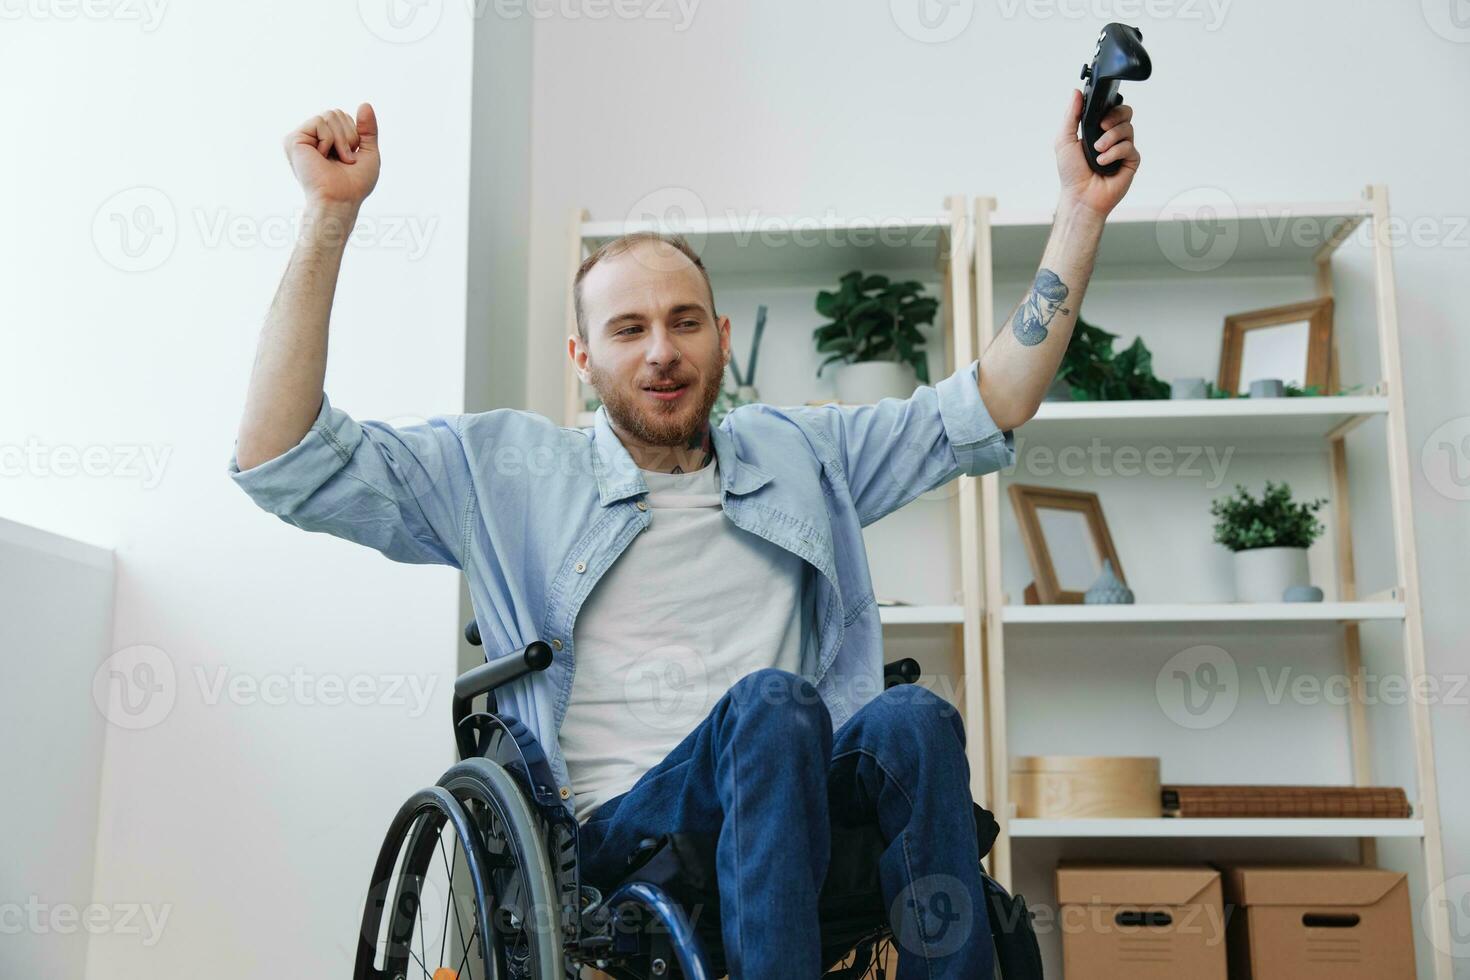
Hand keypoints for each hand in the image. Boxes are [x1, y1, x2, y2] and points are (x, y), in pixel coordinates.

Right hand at [283, 103, 380, 209]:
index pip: (343, 117)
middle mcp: (311, 138)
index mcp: (325, 140)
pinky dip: (329, 140)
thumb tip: (365, 104)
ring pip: (329, 115)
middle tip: (344, 159)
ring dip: (341, 140)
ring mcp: (301, 138)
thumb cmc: (354, 184)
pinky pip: (319, 121)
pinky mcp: (293, 140)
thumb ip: (367, 129)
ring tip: (336, 160)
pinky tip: (322, 157)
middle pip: (336, 112)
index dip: (354, 135)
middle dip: (348, 135)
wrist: (341, 199)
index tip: (351, 158)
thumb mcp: (368, 152)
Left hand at [1054, 89, 1138, 217]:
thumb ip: (1071, 115)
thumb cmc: (1071, 173)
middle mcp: (1112, 137)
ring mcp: (1122, 149)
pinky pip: (1130, 147)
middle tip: (1102, 126)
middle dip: (1114, 115)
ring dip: (1110, 138)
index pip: (1111, 108)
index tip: (1099, 112)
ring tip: (1097, 150)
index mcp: (1097, 129)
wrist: (1080, 196)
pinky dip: (1115, 153)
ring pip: (1128, 129)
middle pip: (1125, 112)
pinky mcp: (1131, 161)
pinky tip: (1103, 162)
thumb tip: (1076, 93)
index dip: (1110, 105)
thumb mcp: (1064, 140)